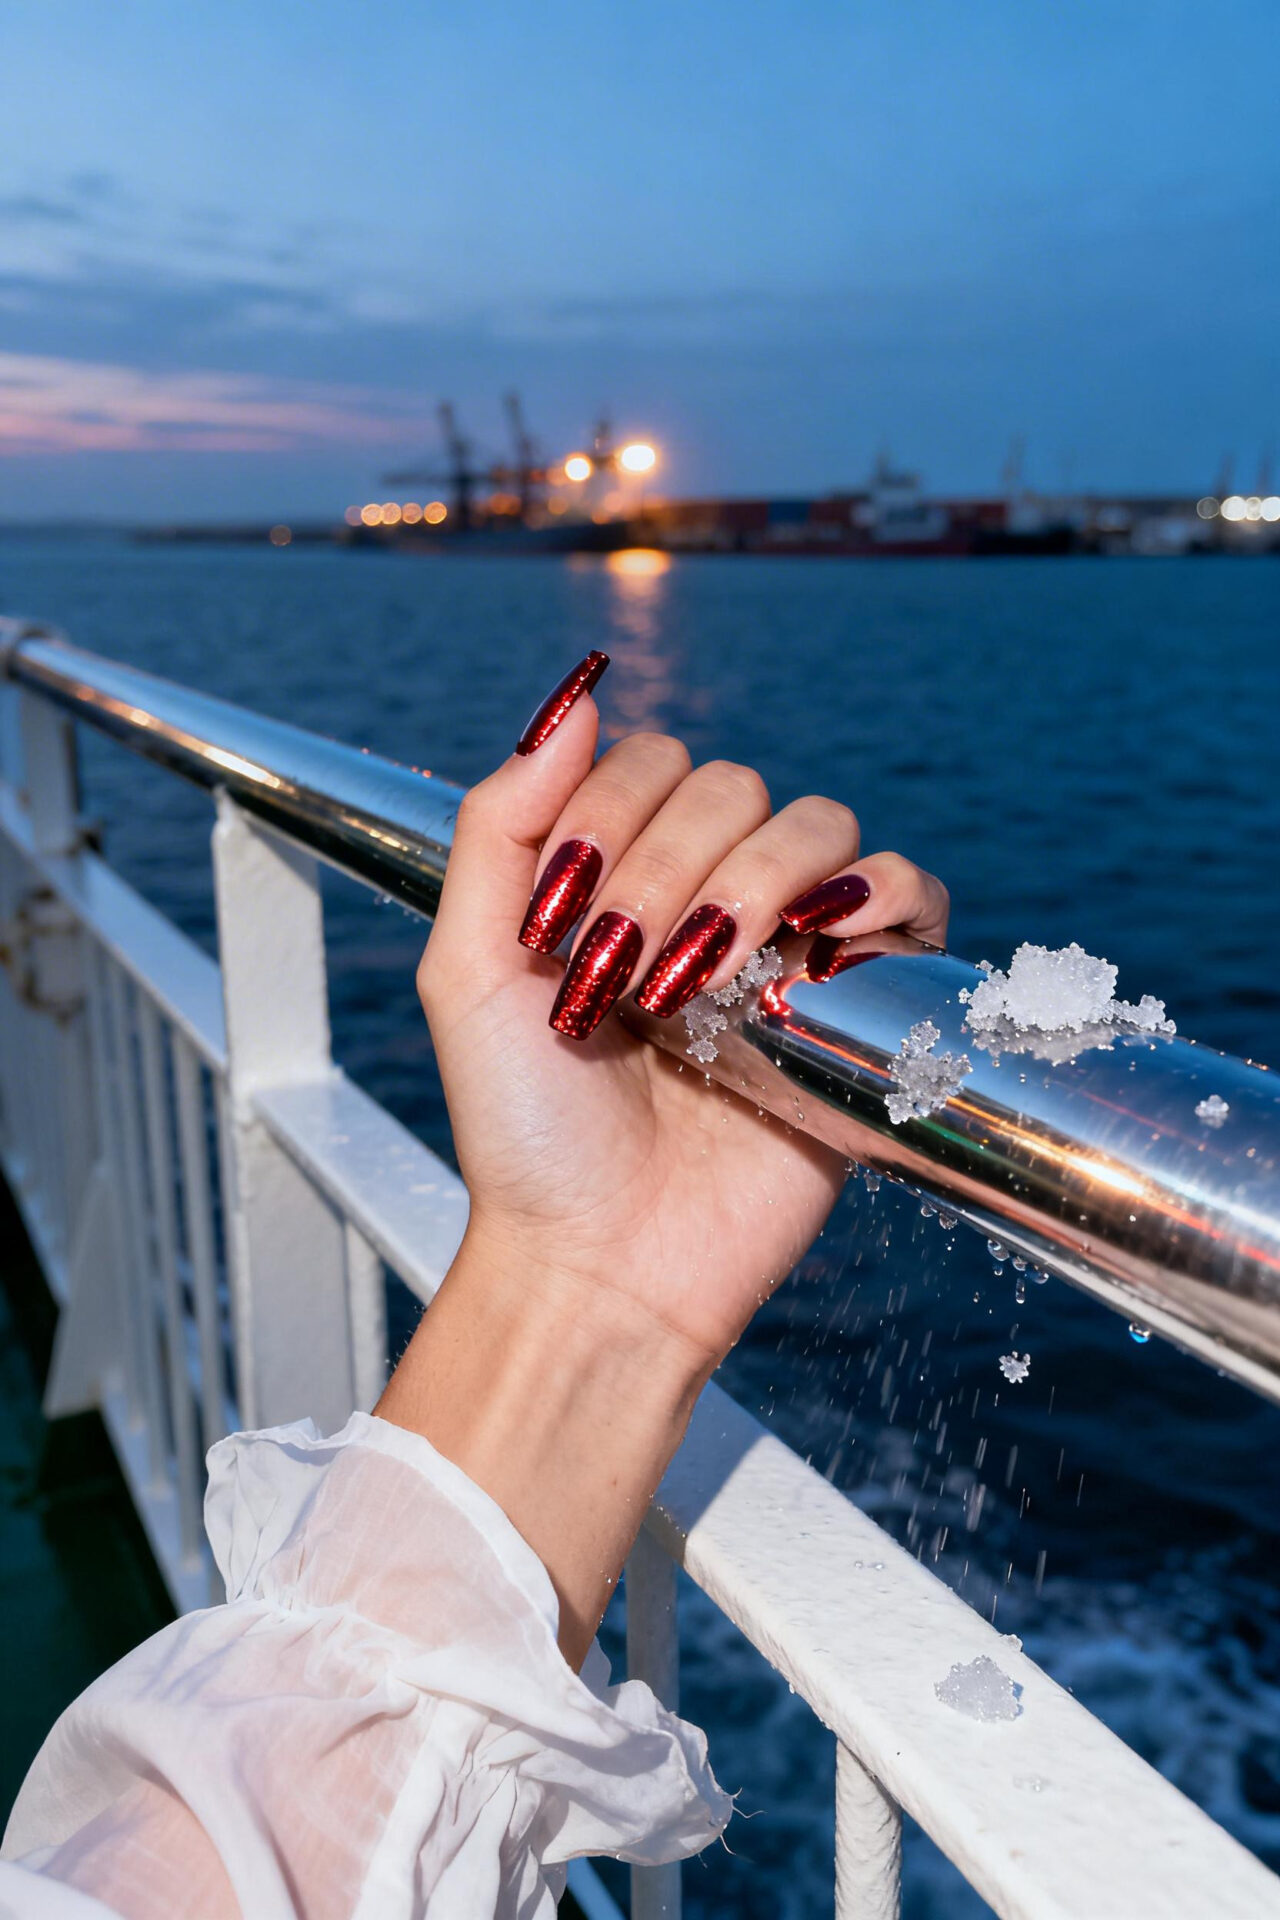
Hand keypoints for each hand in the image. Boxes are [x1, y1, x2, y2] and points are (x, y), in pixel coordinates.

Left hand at [416, 654, 947, 1368]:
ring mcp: (792, 947)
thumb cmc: (529, 1133)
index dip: (613, 819)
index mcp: (627, 875)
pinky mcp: (862, 1005)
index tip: (566, 930)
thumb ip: (501, 825)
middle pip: (736, 785)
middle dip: (674, 865)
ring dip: (759, 881)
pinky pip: (912, 897)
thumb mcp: (470, 968)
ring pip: (820, 826)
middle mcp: (714, 895)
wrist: (603, 1261)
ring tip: (707, 983)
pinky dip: (878, 897)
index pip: (653, 760)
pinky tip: (815, 951)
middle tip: (632, 972)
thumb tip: (575, 695)